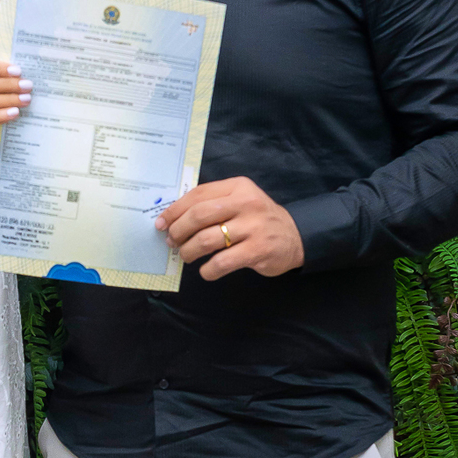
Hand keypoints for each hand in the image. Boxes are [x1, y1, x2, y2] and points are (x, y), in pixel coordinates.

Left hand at [156, 177, 304, 280]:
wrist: (295, 236)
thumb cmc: (258, 219)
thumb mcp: (240, 201)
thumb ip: (212, 203)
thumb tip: (174, 219)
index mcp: (237, 187)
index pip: (198, 195)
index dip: (175, 210)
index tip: (162, 223)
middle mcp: (246, 203)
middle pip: (199, 215)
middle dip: (178, 230)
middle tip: (172, 241)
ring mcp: (253, 227)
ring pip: (207, 240)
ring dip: (189, 251)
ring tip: (187, 256)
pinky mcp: (257, 250)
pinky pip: (222, 262)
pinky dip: (208, 270)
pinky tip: (206, 270)